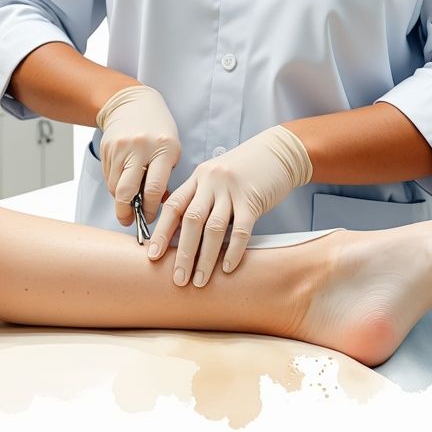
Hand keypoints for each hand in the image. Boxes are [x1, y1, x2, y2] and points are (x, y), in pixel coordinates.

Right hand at [96, 85, 180, 225]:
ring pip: (114, 186)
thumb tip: (158, 206)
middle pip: (127, 191)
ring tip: (127, 203)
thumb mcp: (171, 150)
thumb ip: (165, 178)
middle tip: (129, 221)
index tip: (150, 219)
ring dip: (120, 200)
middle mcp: (141, 148)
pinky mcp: (107, 148)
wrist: (133, 103)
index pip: (154, 189)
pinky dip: (114, 185)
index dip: (151, 210)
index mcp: (164, 149)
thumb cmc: (158, 130)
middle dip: (126, 213)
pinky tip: (122, 183)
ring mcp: (121, 147)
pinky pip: (108, 176)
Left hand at [147, 125, 312, 285]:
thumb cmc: (245, 169)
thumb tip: (180, 234)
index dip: (161, 232)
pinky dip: (233, 250)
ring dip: (205, 258)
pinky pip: (242, 229)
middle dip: (182, 252)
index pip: (173, 206)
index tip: (153, 256)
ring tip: (199, 281)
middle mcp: (211, 182)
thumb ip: (199, 199)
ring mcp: (232, 190)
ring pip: (213, 228)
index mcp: (197, 178)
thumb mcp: (215, 177)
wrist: (279, 151)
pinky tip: (228, 268)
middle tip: (177, 279)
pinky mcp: (254, 199)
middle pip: (190, 220)